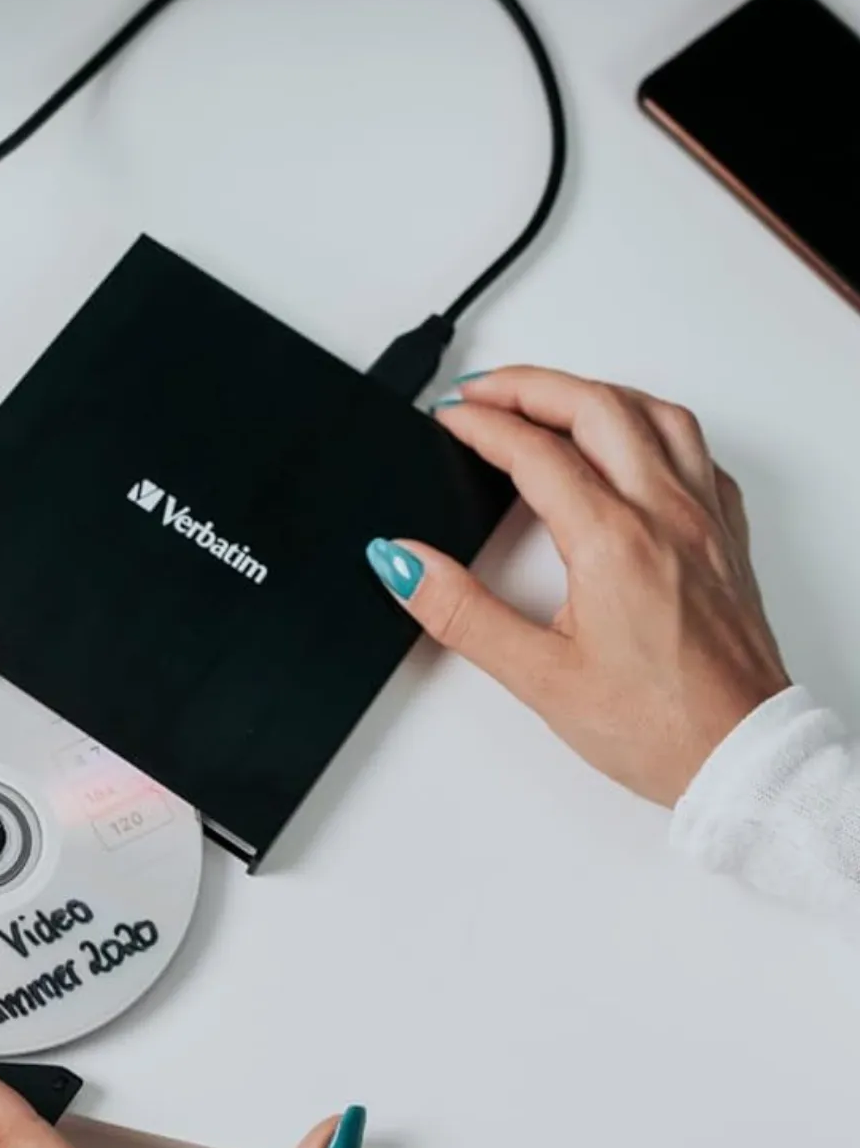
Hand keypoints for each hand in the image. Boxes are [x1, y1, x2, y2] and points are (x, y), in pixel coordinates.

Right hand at [366, 366, 789, 806]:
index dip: (481, 424)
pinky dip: (651, 426)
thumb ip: (460, 612)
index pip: (534, 451)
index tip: (447, 418)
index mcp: (615, 543)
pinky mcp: (726, 539)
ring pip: (655, 414)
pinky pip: (696, 451)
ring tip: (548, 399)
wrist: (743, 761)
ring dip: (593, 393)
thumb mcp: (537, 676)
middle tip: (481, 392)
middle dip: (528, 386)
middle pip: (595, 407)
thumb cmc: (661, 726)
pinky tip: (629, 443)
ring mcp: (704, 521)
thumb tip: (404, 562)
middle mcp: (666, 516)